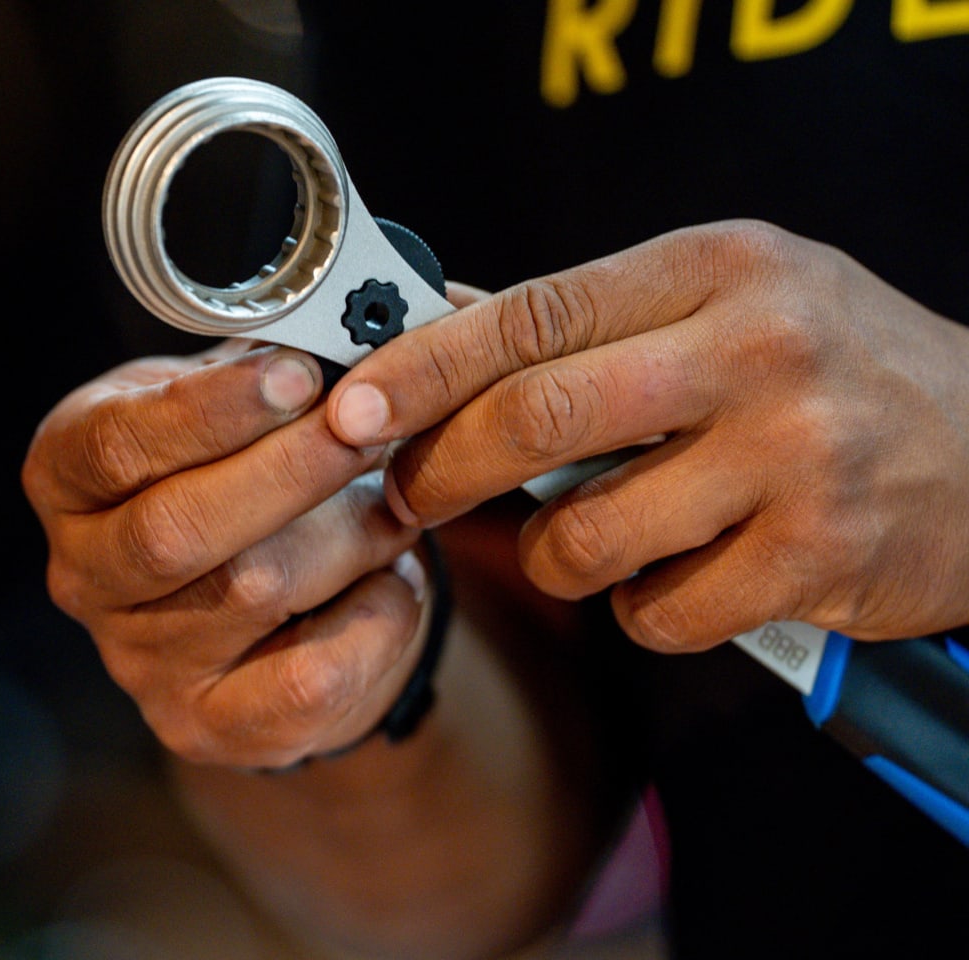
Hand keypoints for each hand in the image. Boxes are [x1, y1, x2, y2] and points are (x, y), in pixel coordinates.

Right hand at [21, 340, 427, 767]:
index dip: (210, 410)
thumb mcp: (230, 407)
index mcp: (68, 477)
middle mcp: (85, 575)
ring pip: (251, 593)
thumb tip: (334, 340)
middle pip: (176, 530)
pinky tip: (393, 579)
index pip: (115, 446)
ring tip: (395, 496)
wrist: (270, 599)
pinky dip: (372, 620)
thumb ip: (259, 375)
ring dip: (348, 534)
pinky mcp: (205, 725)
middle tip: (366, 426)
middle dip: (289, 470)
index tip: (298, 372)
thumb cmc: (244, 472)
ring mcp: (138, 661)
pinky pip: (305, 682)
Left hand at [325, 220, 968, 651]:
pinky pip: (659, 613)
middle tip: (406, 496)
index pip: (530, 313)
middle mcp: (754, 350)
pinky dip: (641, 609)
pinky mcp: (816, 557)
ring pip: (586, 537)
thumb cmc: (834, 367)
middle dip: (440, 473)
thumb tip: (440, 327)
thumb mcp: (723, 300)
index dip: (420, 365)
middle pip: (535, 419)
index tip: (350, 406)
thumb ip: (589, 321)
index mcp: (714, 270)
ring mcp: (792, 456)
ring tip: (595, 537)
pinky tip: (686, 577)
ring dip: (557, 556)